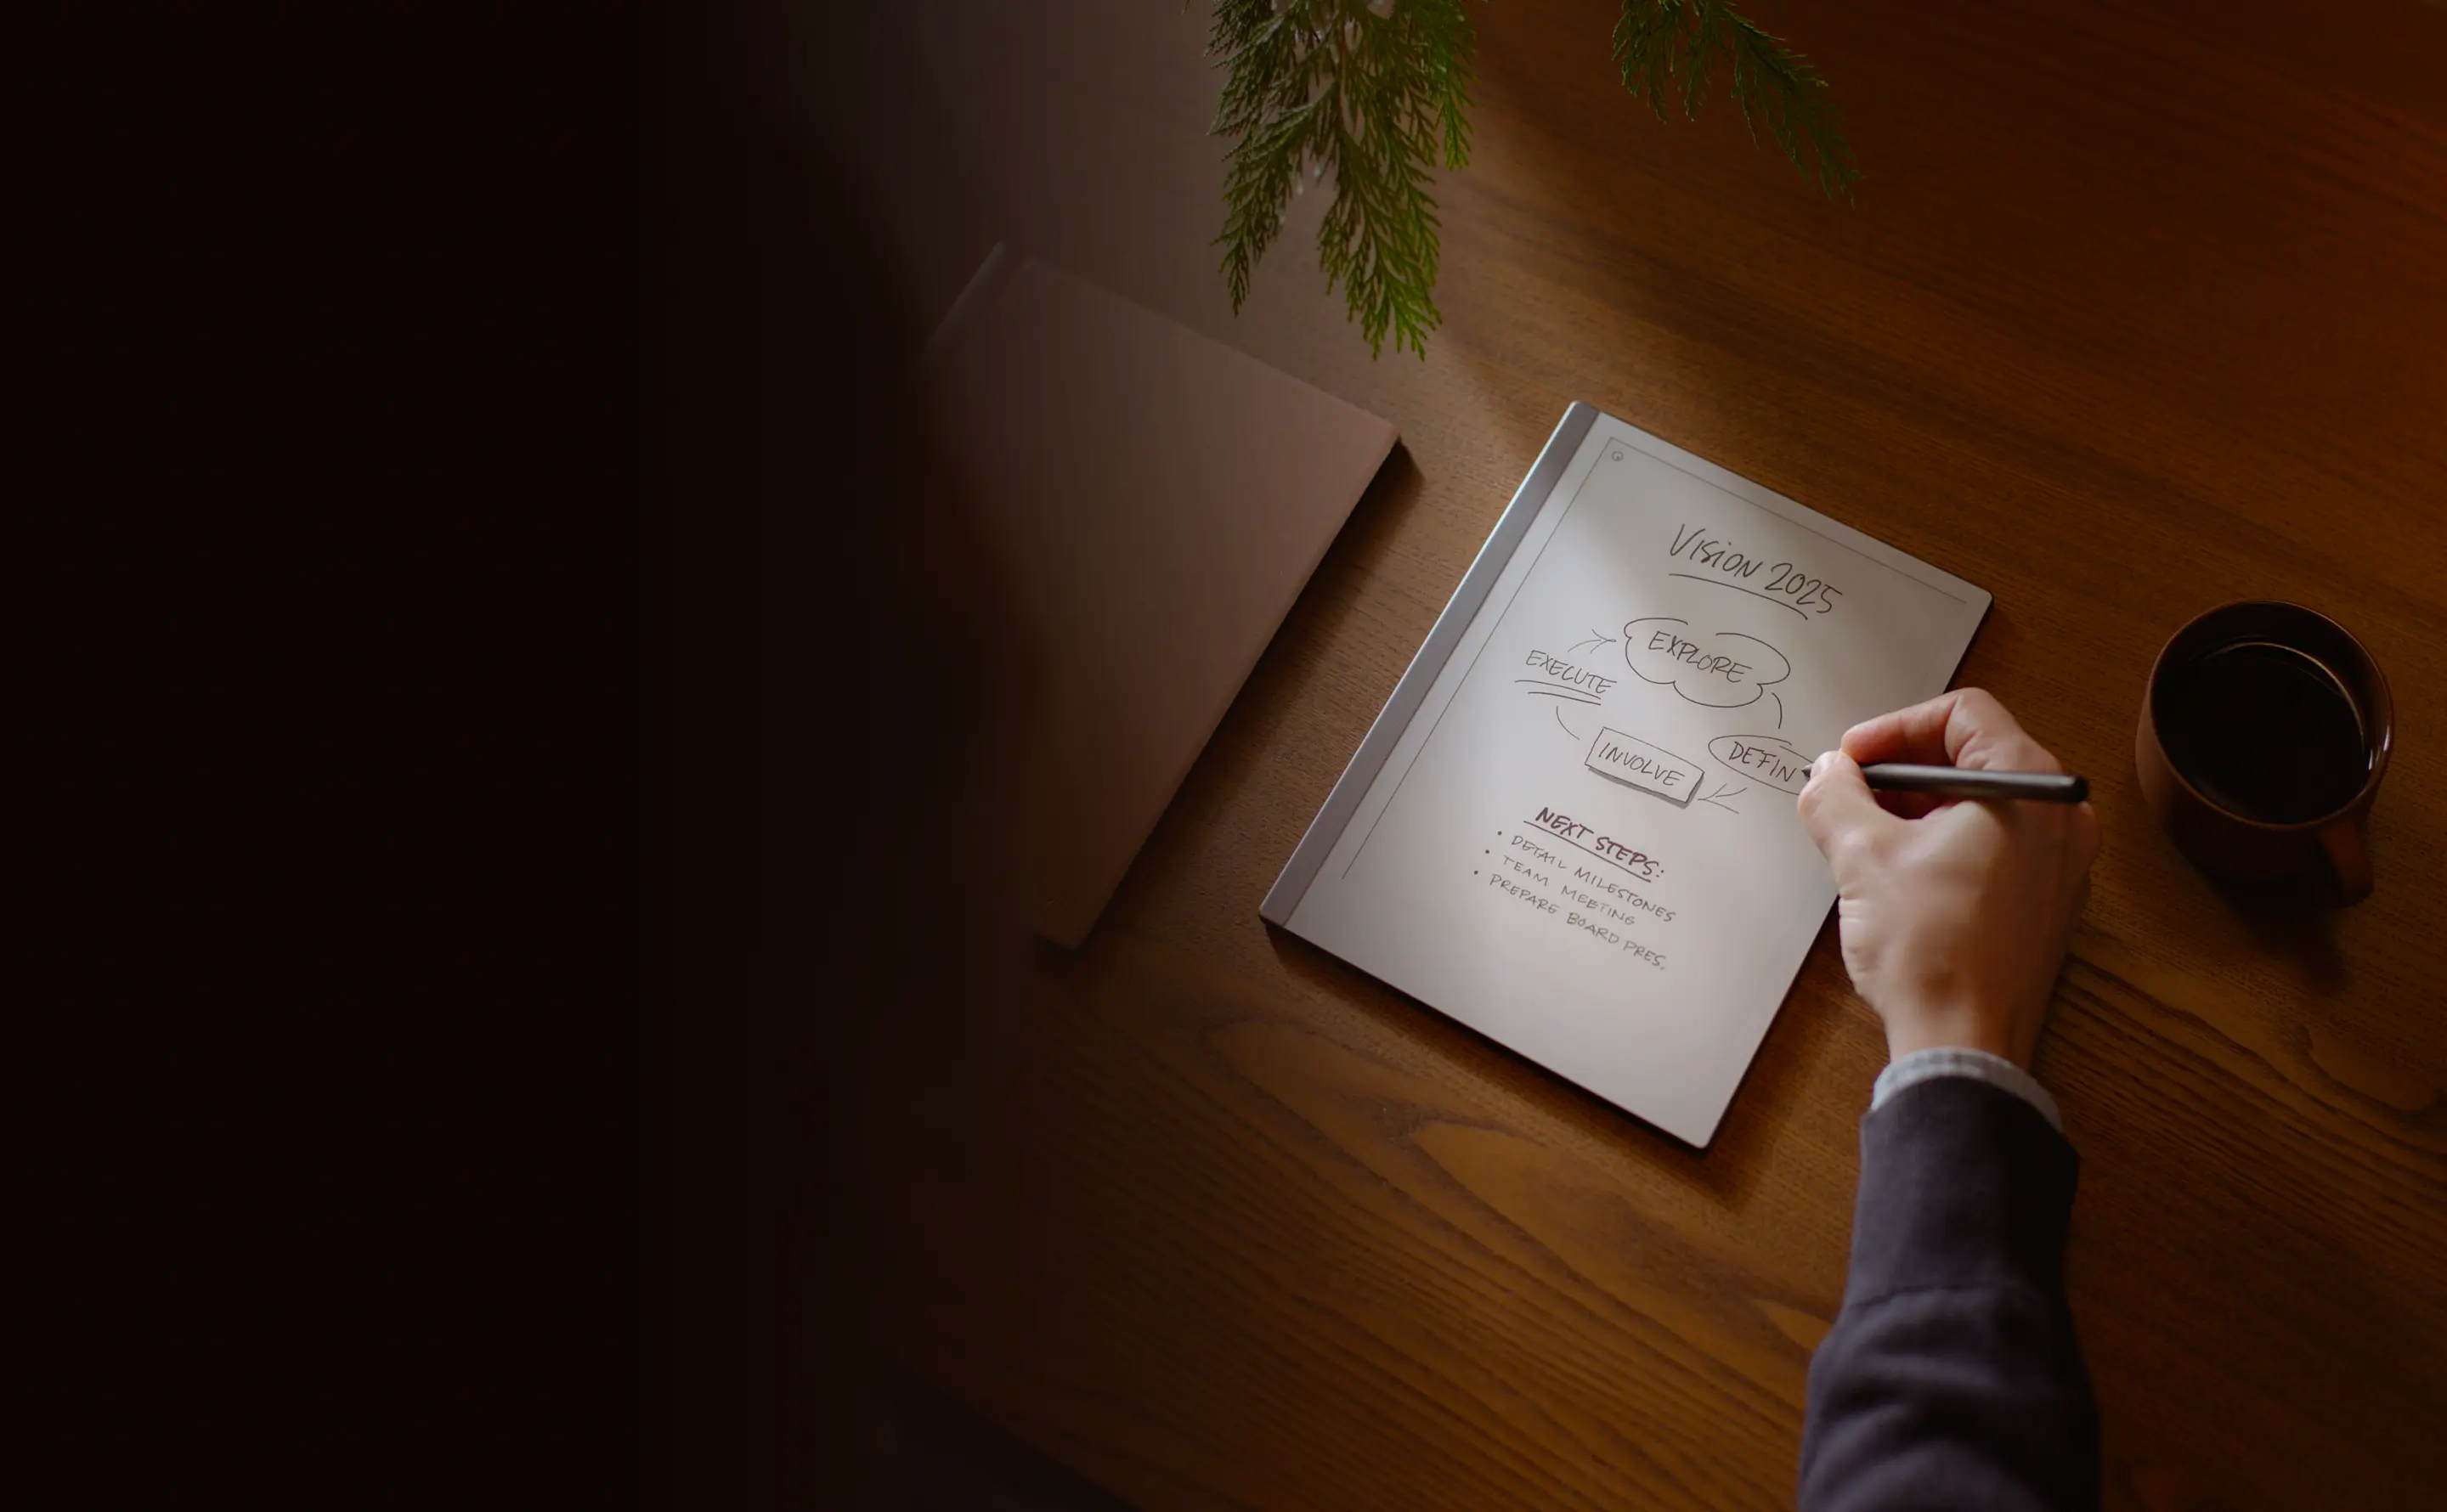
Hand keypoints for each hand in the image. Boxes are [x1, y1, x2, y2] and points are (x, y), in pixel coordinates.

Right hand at [1796, 689, 2099, 1067]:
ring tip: (1865, 837)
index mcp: (2029, 787)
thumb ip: (1835, 795)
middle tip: (1851, 794)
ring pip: (1982, 803)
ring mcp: (2059, 864)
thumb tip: (1828, 773)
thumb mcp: (1861, 855)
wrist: (1962, 1044)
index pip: (1962, 714)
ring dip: (1918, 807)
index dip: (1894, 727)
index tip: (1852, 759)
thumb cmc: (1932, 953)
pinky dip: (1945, 843)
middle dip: (1901, 770)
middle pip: (1973, 755)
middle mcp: (2060, 818)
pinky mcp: (2045, 903)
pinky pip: (1995, 846)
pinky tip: (1898, 875)